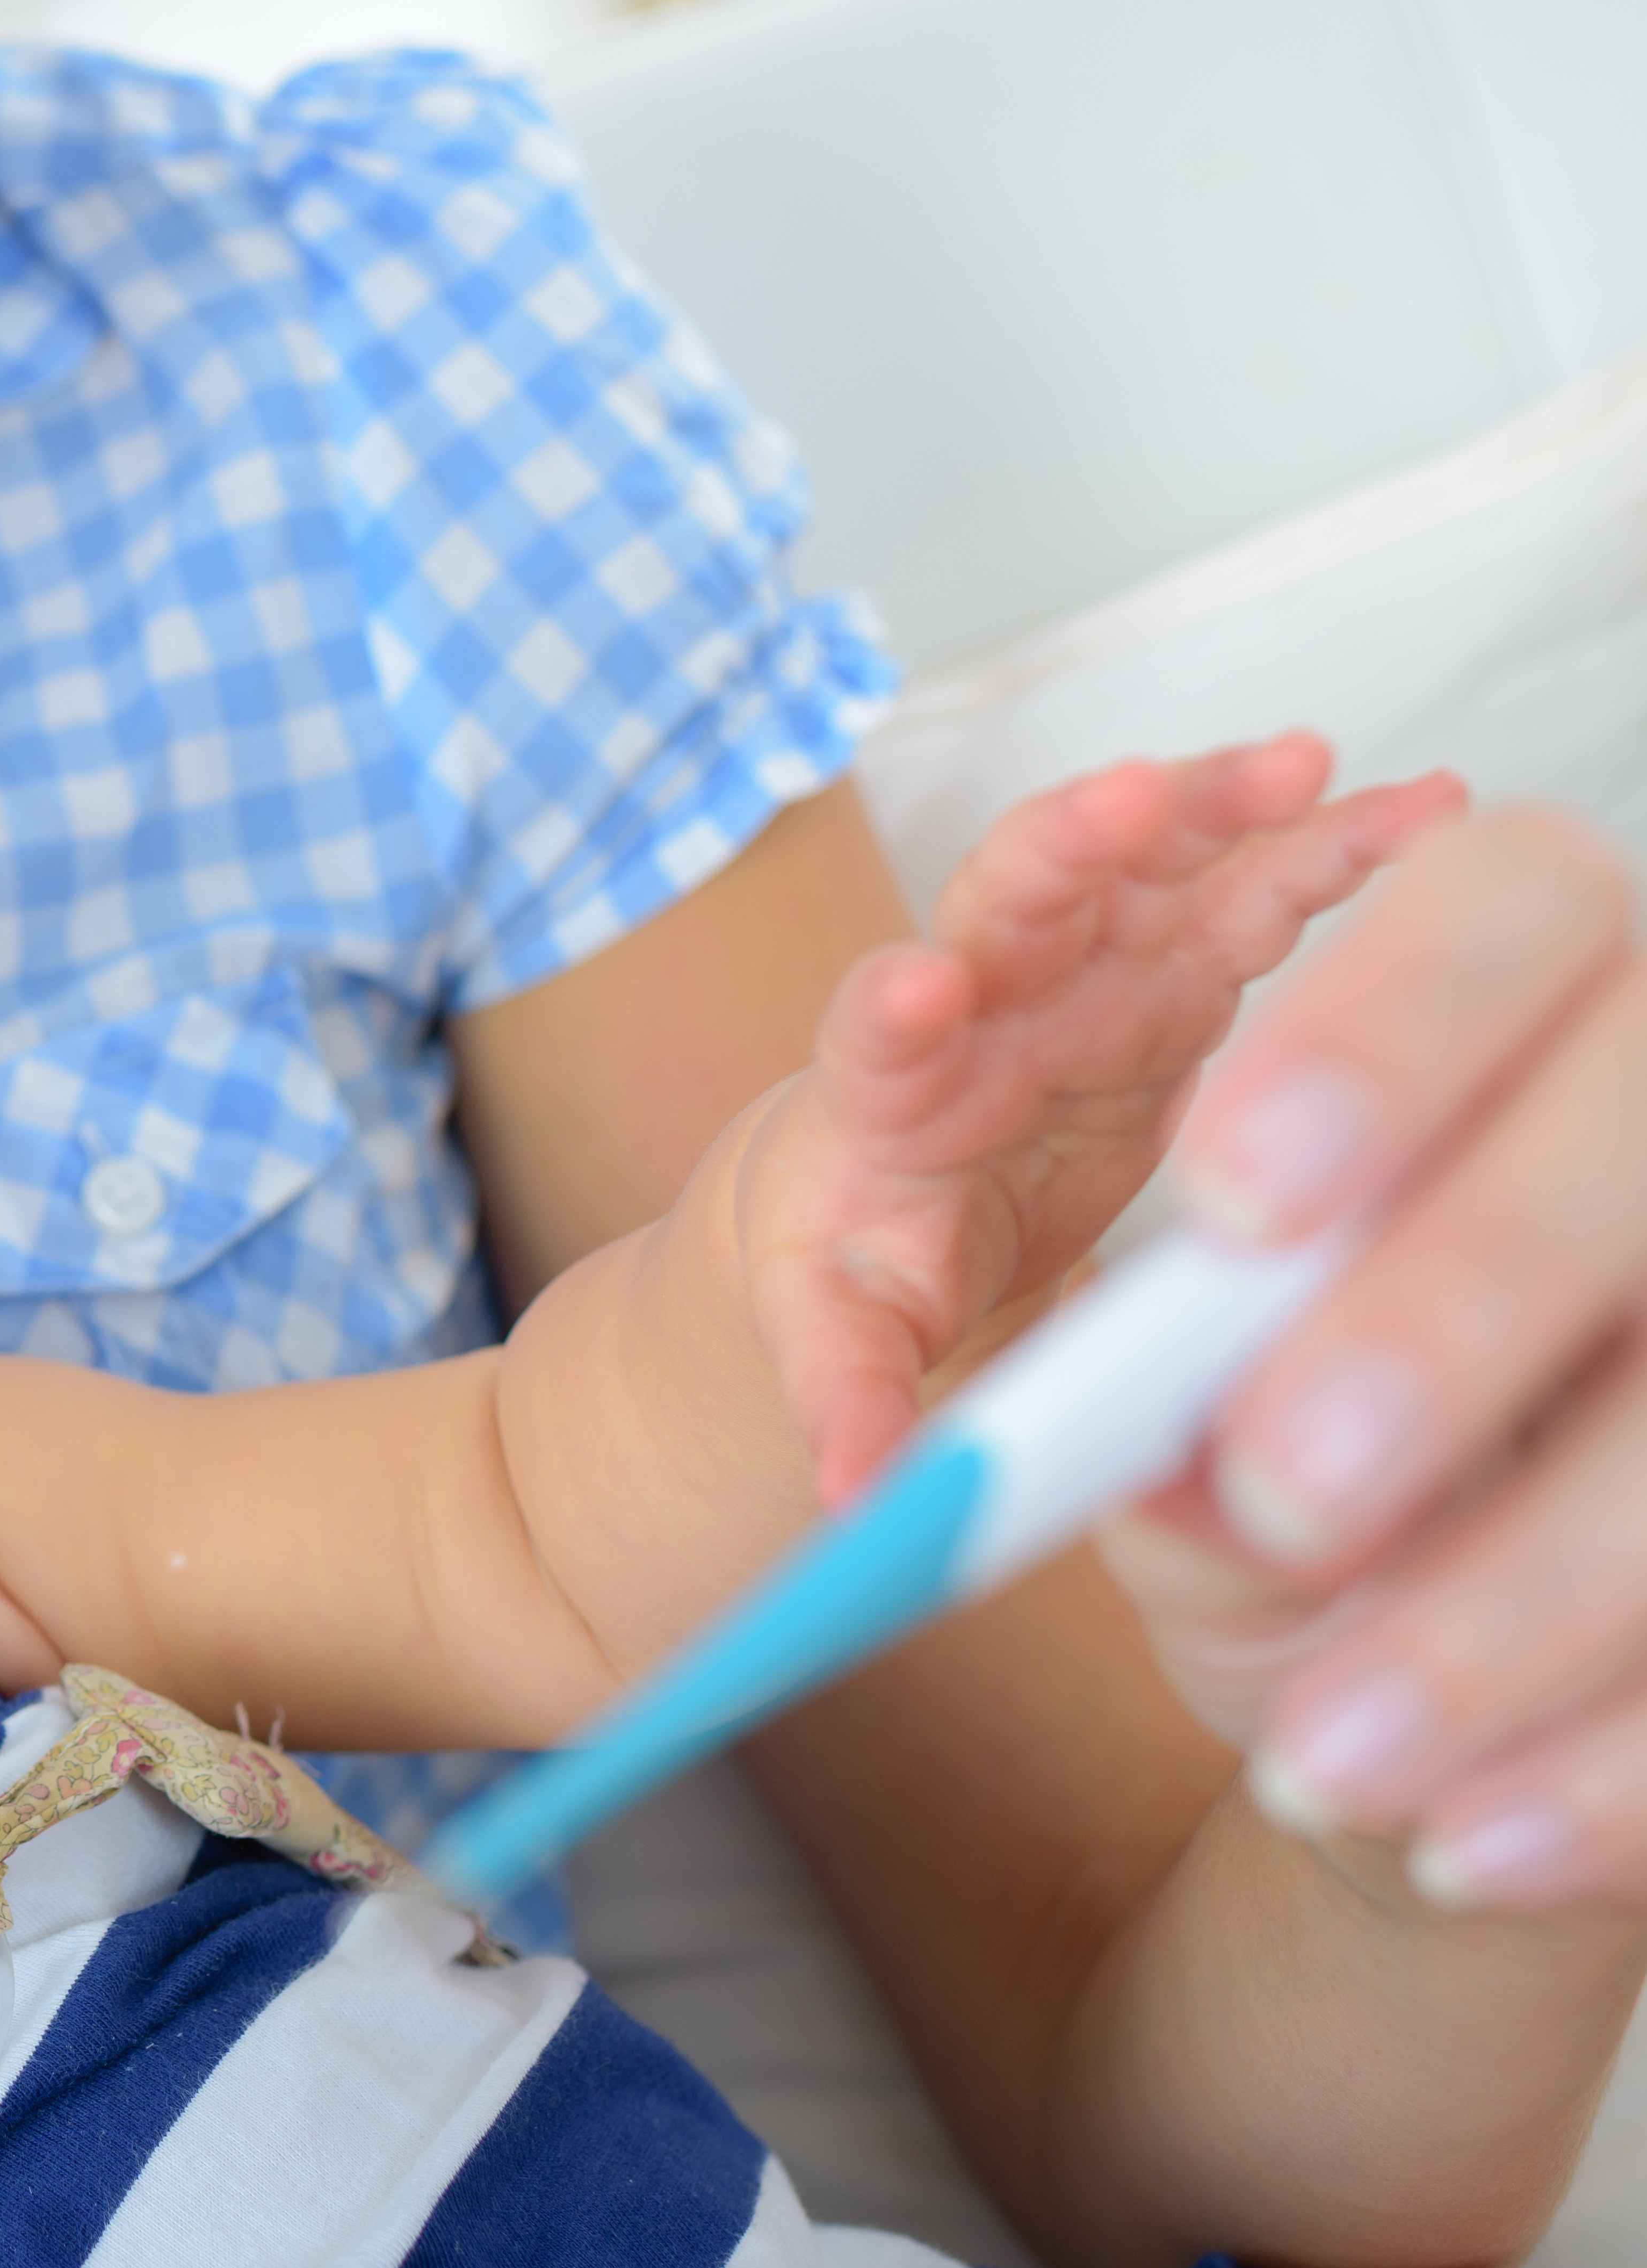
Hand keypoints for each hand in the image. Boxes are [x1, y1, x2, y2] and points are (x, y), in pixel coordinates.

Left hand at [740, 736, 1457, 1505]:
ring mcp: (1086, 967)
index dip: (893, 1007)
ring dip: (1222, 808)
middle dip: (1072, 842)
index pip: (872, 1035)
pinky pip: (1252, 889)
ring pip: (1149, 863)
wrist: (893, 1193)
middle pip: (1011, 899)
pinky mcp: (1174, 969)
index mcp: (887, 1092)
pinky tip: (1425, 812)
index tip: (917, 988)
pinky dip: (1327, 845)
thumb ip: (846, 1397)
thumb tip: (848, 1496)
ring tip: (1313, 771)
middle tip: (1136, 802)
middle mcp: (983, 999)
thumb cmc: (862, 1255)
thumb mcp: (842, 1331)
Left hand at [1098, 804, 1646, 1910]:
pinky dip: (1613, 1767)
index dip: (1381, 1043)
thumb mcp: (1200, 1440)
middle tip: (1287, 1493)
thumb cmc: (1313, 1491)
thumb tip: (1181, 1458)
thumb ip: (1167, 1409)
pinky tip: (1473, 1845)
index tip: (1226, 1198)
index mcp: (1543, 1007)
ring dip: (1515, 1605)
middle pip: (1637, 1136)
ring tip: (1328, 1760)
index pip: (1508, 919)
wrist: (1460, 1695)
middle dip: (1453, 1308)